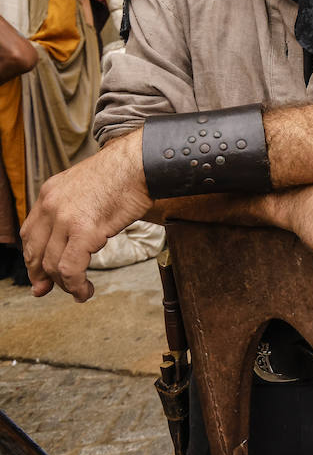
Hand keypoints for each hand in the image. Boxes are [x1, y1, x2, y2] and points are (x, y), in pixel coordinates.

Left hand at [21, 132, 150, 300]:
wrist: (139, 163)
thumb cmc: (123, 174)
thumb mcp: (86, 186)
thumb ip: (74, 207)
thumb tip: (77, 235)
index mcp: (49, 194)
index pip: (30, 234)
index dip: (33, 258)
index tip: (39, 274)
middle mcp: (50, 206)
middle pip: (35, 251)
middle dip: (40, 276)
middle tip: (45, 290)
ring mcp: (65, 218)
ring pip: (52, 264)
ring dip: (64, 284)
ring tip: (78, 292)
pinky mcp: (84, 230)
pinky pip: (71, 268)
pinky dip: (76, 285)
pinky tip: (85, 291)